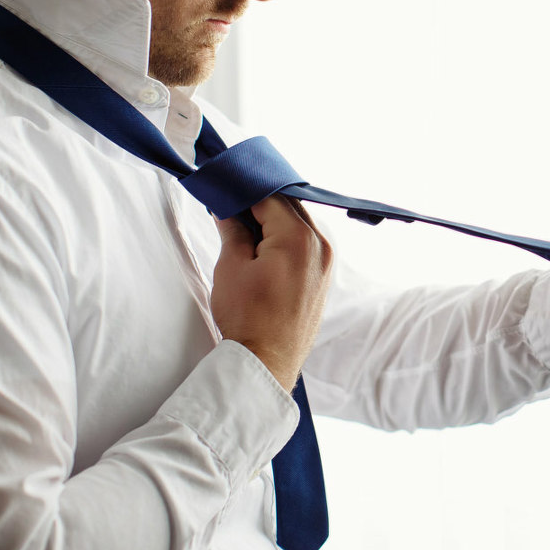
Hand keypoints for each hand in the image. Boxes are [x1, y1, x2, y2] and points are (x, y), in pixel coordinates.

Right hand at [213, 196, 333, 390]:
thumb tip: (227, 207)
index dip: (243, 189)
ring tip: (242, 225)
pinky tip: (261, 242)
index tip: (224, 187)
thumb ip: (232, 230)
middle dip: (259, 201)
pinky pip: (305, 240)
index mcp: (299, 237)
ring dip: (272, 218)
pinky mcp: (323, 273)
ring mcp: (326, 259)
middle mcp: (321, 244)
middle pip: (288, 205)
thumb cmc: (249, 319)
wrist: (267, 362)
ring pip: (297, 221)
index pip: (269, 195)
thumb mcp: (231, 267)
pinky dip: (284, 235)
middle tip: (230, 203)